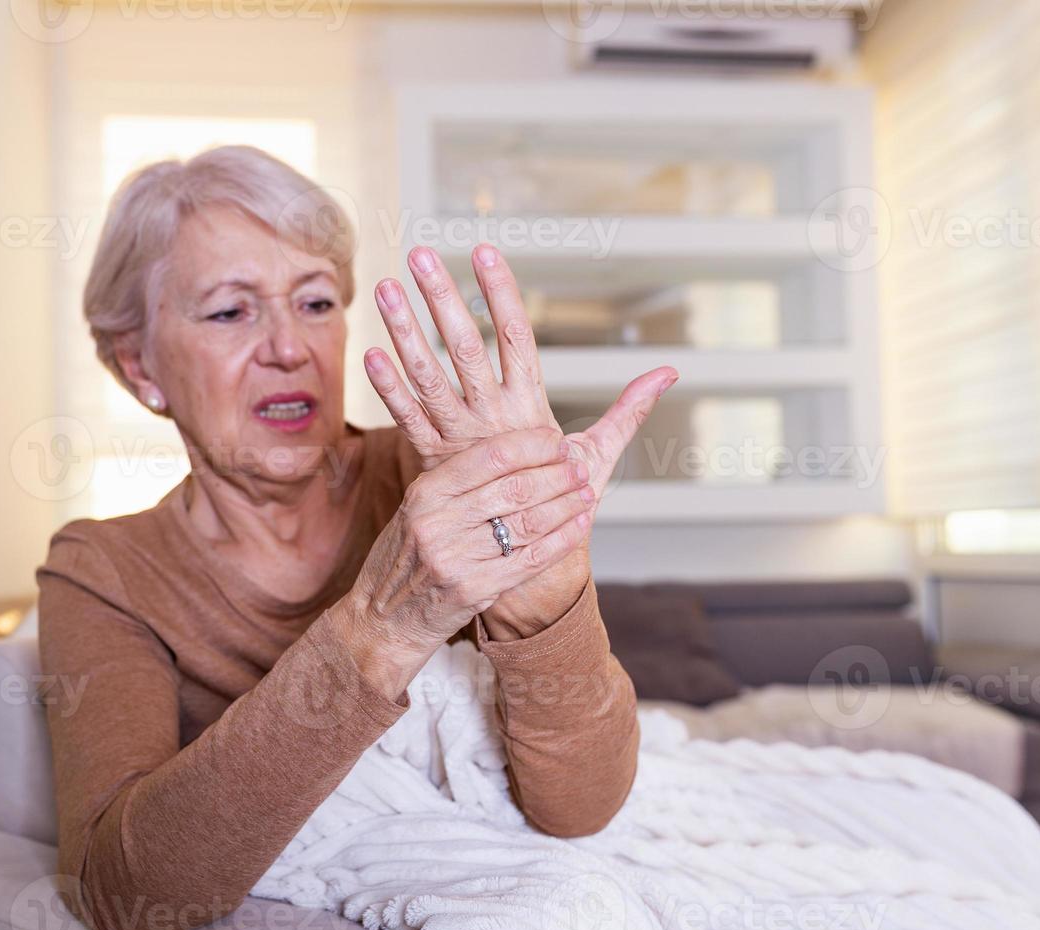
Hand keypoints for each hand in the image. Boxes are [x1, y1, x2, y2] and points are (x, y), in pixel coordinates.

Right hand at [337, 427, 594, 697]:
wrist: (382, 621)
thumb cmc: (405, 559)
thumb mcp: (416, 511)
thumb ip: (457, 483)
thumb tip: (515, 451)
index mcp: (425, 493)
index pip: (490, 456)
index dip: (532, 445)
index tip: (557, 441)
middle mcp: (438, 523)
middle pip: (515, 488)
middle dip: (557, 475)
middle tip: (579, 468)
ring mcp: (456, 559)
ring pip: (528, 522)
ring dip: (566, 506)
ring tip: (587, 494)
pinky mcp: (474, 590)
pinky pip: (530, 559)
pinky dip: (562, 540)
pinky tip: (579, 526)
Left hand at [365, 243, 677, 638]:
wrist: (529, 569)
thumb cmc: (568, 504)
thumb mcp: (601, 455)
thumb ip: (630, 409)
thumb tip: (670, 373)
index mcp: (531, 408)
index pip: (516, 335)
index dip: (500, 292)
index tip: (485, 250)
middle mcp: (493, 417)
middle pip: (465, 346)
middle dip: (442, 298)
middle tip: (419, 254)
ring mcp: (461, 438)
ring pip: (428, 377)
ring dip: (405, 332)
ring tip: (383, 290)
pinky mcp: (434, 461)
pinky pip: (407, 420)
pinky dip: (388, 389)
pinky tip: (369, 353)